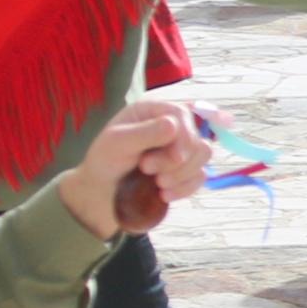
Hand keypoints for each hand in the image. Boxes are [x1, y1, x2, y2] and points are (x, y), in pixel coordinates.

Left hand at [57, 100, 209, 240]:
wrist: (102, 193)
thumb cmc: (104, 161)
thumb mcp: (117, 143)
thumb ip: (145, 133)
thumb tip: (174, 125)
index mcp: (153, 112)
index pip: (183, 115)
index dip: (184, 137)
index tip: (174, 158)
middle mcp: (171, 127)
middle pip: (196, 137)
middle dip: (176, 161)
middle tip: (147, 170)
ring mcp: (181, 150)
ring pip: (203, 156)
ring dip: (182, 174)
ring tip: (157, 184)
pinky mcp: (185, 171)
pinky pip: (200, 177)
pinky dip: (184, 188)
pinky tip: (164, 195)